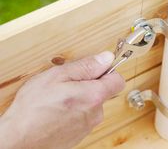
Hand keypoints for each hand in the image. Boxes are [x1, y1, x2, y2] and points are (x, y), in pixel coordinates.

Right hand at [0, 51, 124, 148]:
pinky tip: (56, 109)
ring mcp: (87, 127)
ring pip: (91, 103)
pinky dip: (73, 110)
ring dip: (79, 97)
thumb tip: (106, 58)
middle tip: (67, 82)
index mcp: (93, 96)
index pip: (118, 80)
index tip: (96, 67)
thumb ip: (86, 66)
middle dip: (88, 83)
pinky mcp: (78, 135)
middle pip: (102, 91)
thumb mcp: (58, 76)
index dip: (108, 71)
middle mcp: (95, 114)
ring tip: (58, 97)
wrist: (18, 140)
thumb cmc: (34, 107)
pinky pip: (82, 116)